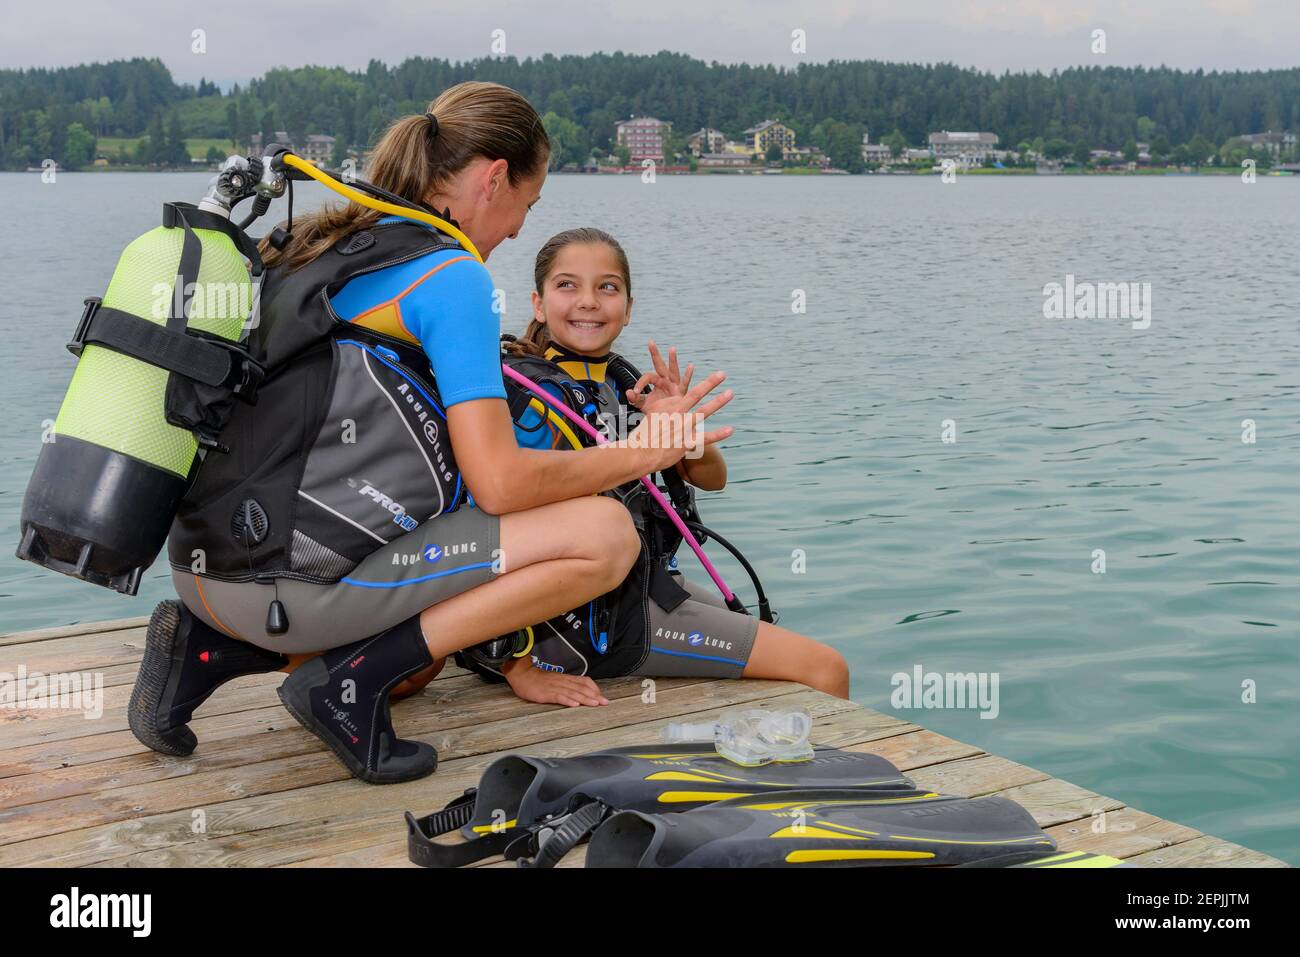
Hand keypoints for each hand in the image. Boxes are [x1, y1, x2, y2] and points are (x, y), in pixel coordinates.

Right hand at [504, 658, 608, 706]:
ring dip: (585, 699)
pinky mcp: (546, 693)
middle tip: (605, 702)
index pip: (584, 681)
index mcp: (566, 679)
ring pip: (573, 692)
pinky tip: (574, 705)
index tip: (602, 696)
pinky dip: (567, 700)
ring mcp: (555, 687)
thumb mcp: (556, 681)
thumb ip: (568, 685)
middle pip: (581, 688)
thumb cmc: (540, 680)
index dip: (594, 689)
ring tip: (594, 704)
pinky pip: (558, 697)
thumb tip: (581, 692)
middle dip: (594, 696)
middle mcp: (563, 682)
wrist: (523, 675)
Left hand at [624, 341, 692, 416]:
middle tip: (650, 342)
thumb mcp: (644, 404)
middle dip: (655, 354)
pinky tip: (690, 366)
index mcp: (656, 381)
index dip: (640, 383)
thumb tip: (628, 392)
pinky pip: (685, 382)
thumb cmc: (657, 409)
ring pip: (673, 370)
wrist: (667, 418)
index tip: (635, 391)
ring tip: (672, 349)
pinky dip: (688, 375)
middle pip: (659, 365)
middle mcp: (665, 380)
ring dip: (672, 360)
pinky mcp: (681, 392)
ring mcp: (674, 384)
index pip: (647, 377)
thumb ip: (635, 399)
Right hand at [624, 342, 733, 471]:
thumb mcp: (651, 414)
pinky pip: (706, 437)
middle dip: (710, 383)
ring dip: (717, 401)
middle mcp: (676, 413)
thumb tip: (676, 403)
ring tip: (730, 393)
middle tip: (721, 374)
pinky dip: (719, 434)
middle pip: (696, 394)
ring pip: (703, 411)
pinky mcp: (686, 442)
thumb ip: (666, 407)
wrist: (640, 453)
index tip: (704, 386)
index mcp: (668, 405)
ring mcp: (683, 427)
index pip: (686, 395)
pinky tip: (730, 429)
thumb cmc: (645, 434)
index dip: (696, 391)